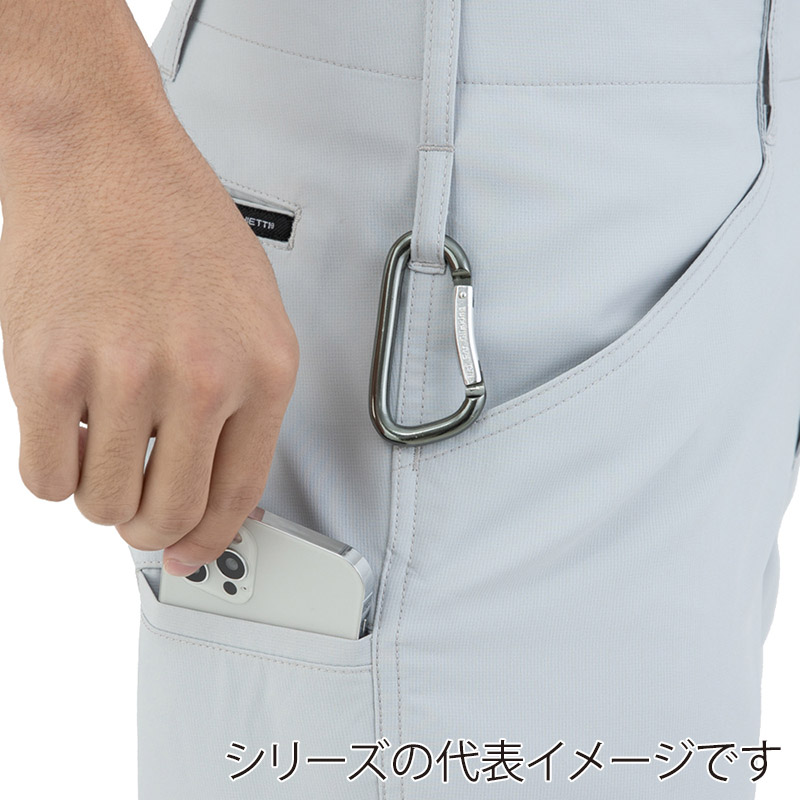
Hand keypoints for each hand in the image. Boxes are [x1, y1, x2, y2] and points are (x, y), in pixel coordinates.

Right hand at [0, 89, 298, 575]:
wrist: (101, 154)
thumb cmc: (176, 225)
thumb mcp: (250, 312)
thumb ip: (243, 402)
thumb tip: (216, 484)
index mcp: (264, 369)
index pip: (241, 491)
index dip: (212, 538)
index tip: (192, 554)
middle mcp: (204, 378)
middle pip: (170, 511)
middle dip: (150, 529)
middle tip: (136, 515)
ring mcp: (127, 376)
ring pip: (104, 503)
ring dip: (100, 497)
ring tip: (102, 453)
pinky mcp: (52, 370)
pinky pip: (46, 477)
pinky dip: (54, 471)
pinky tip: (67, 431)